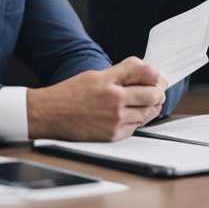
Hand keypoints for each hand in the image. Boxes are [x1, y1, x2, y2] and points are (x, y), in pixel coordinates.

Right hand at [26, 57, 167, 141]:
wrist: (50, 115)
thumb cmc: (70, 94)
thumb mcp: (95, 75)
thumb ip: (121, 73)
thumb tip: (146, 73)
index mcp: (109, 81)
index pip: (144, 72)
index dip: (155, 75)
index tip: (156, 77)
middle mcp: (114, 100)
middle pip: (152, 94)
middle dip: (158, 93)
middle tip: (156, 92)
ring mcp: (115, 119)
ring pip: (147, 113)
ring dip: (150, 107)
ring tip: (144, 103)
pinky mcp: (112, 134)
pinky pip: (136, 127)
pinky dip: (137, 121)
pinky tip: (131, 115)